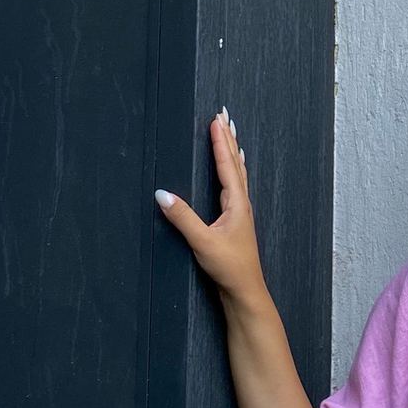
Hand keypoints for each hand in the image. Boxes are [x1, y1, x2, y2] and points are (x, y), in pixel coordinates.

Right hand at [154, 108, 267, 304]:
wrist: (245, 290)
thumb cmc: (228, 267)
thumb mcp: (202, 242)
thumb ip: (182, 218)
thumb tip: (162, 194)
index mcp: (236, 204)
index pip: (226, 165)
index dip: (220, 142)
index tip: (216, 120)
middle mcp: (241, 204)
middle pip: (235, 163)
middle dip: (228, 139)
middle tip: (225, 116)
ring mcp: (240, 212)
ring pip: (237, 173)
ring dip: (231, 152)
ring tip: (230, 134)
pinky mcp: (236, 222)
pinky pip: (236, 186)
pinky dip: (233, 171)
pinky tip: (234, 172)